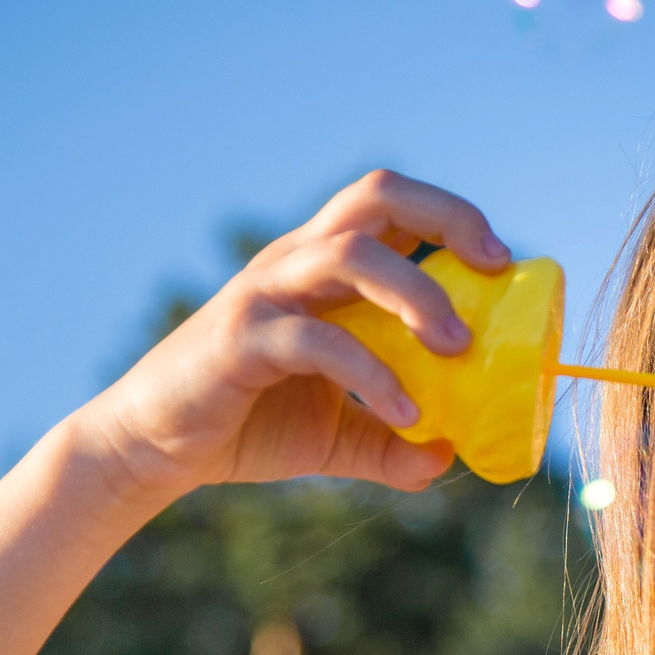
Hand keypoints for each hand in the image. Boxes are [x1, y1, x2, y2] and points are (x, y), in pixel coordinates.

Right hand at [67, 169, 512, 502]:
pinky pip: (317, 339)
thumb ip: (392, 443)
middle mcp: (293, 263)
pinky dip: (371, 374)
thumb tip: (448, 458)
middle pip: (372, 196)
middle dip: (445, 217)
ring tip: (458, 348)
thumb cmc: (246, 424)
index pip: (390, 207)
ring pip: (349, 254)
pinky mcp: (241, 340)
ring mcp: (264, 295)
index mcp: (319, 268)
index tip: (502, 261)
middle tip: (495, 268)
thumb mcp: (335, 437)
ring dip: (416, 293)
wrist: (152, 450)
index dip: (450, 216)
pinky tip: (405, 415)